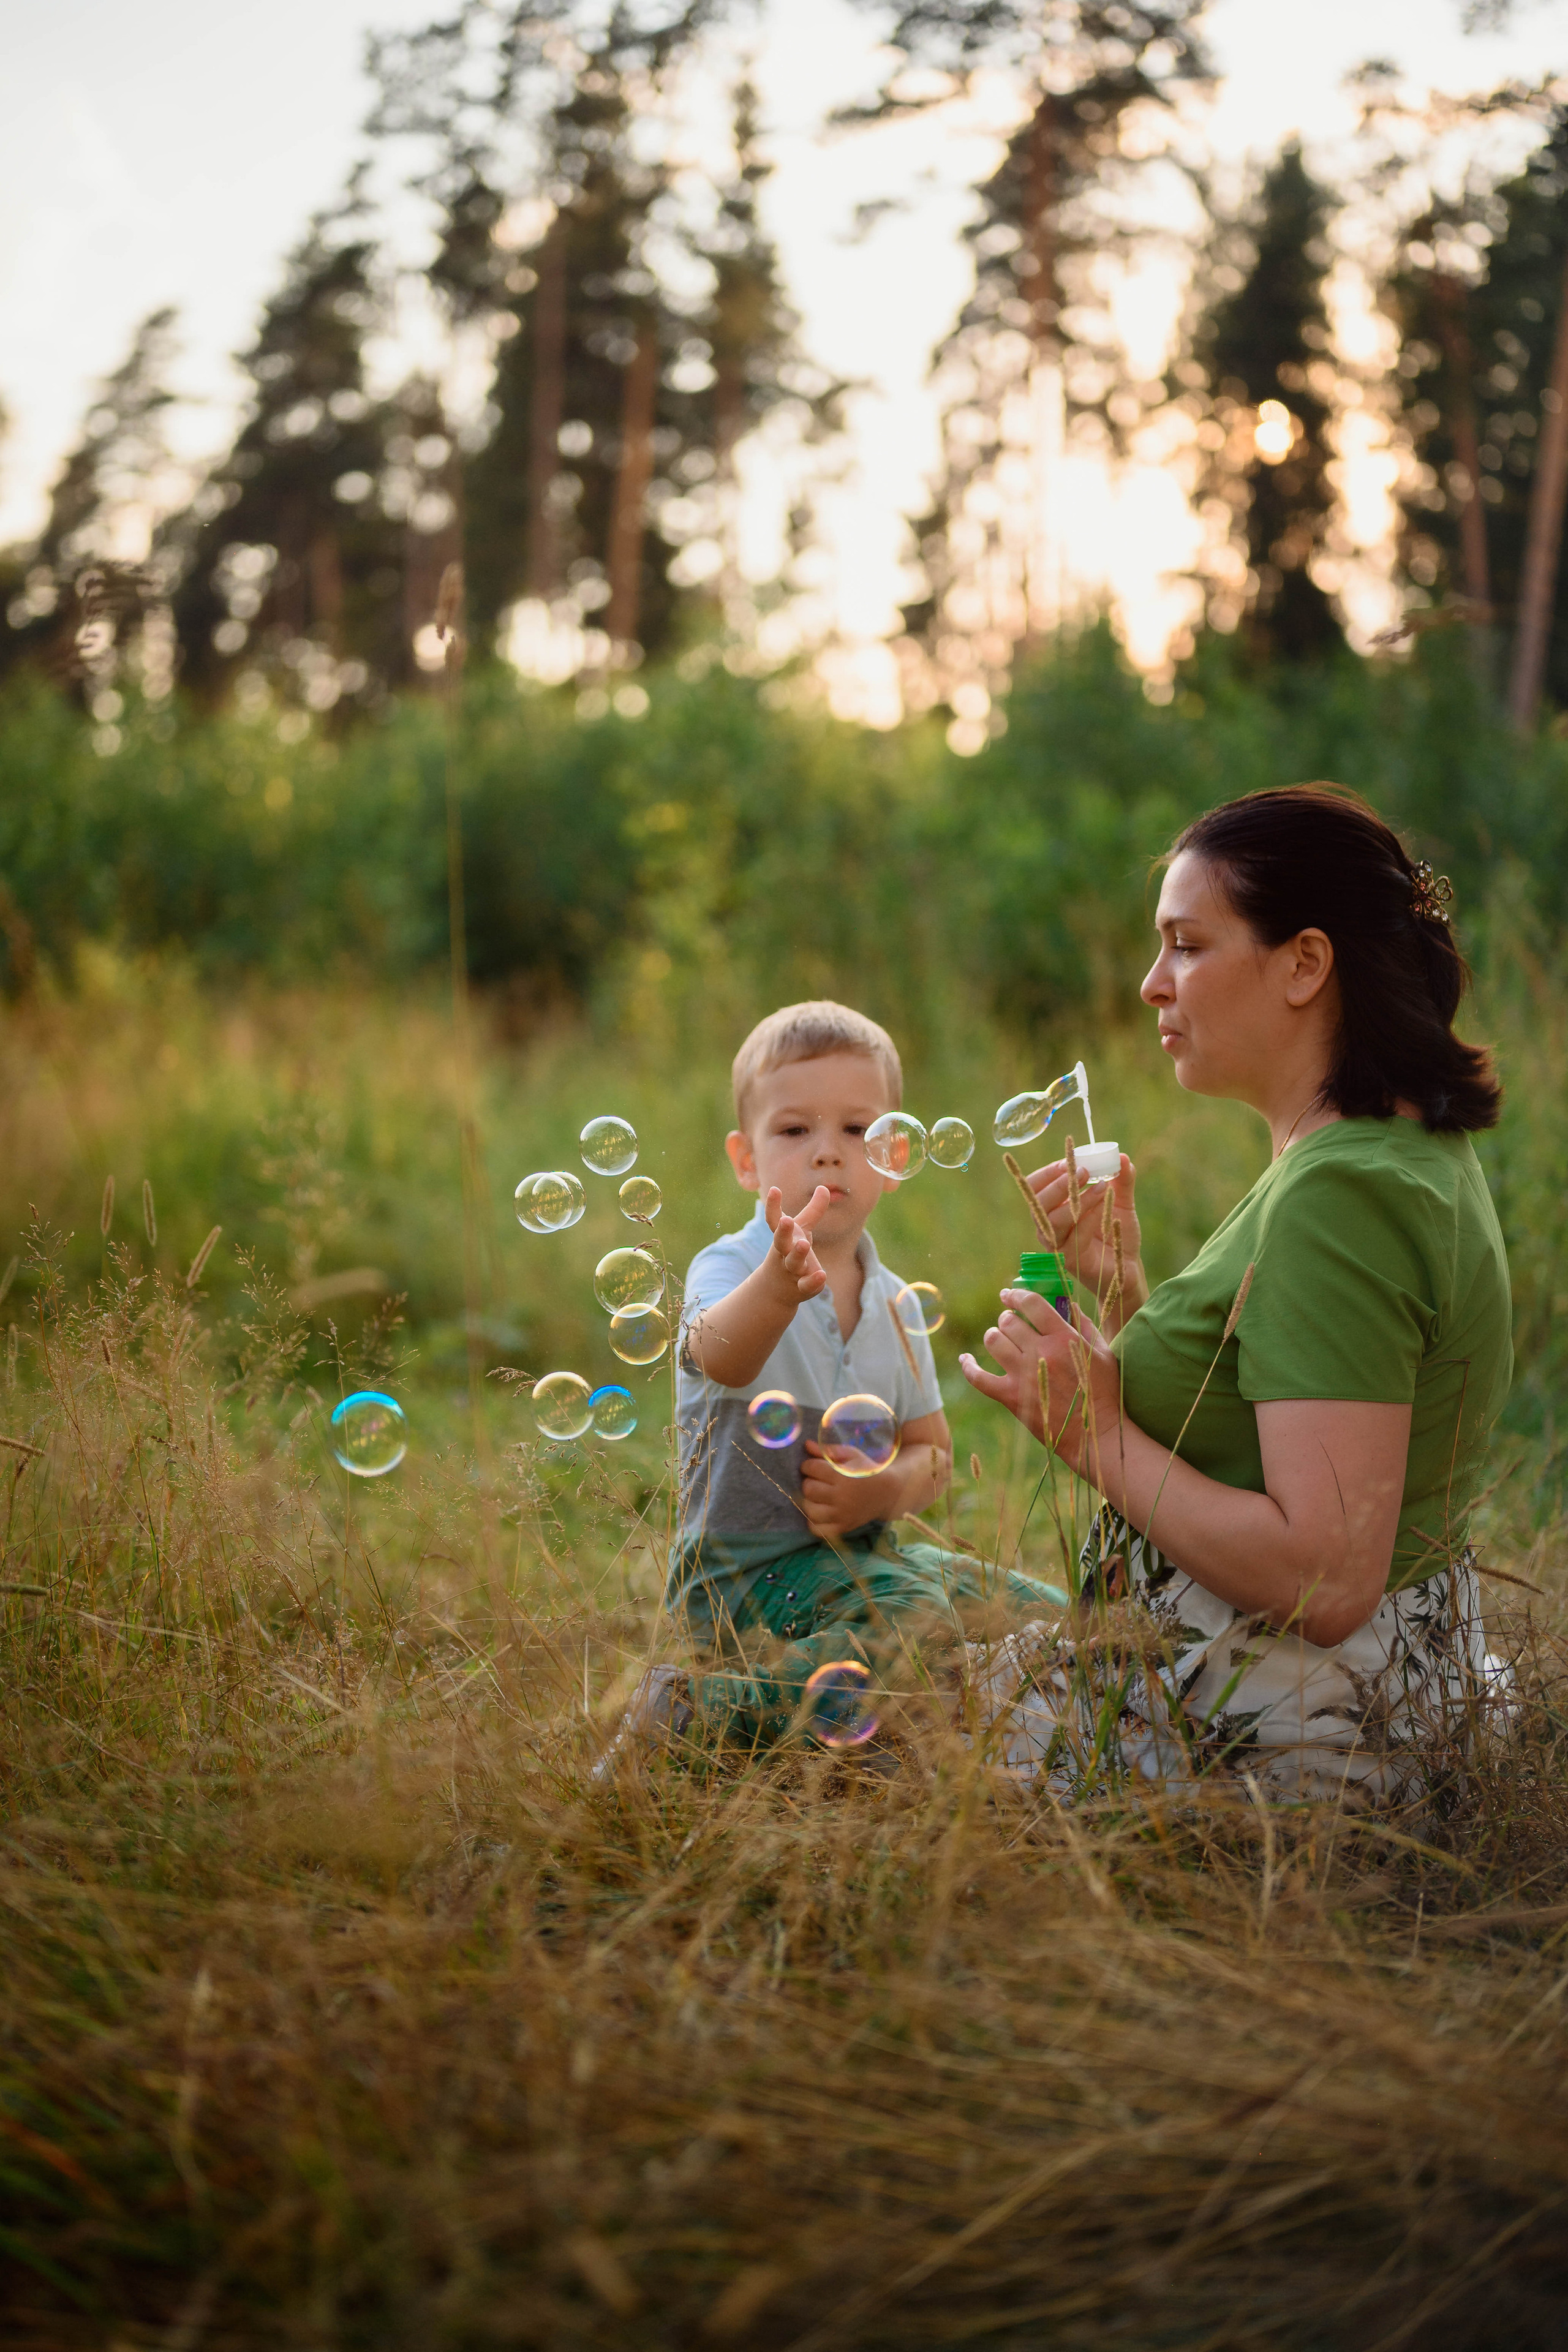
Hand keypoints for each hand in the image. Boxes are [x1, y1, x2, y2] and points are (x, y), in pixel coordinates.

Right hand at [764, 1184, 828, 1301]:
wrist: (776, 1289)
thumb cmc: (790, 1251)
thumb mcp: (802, 1230)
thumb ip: (813, 1210)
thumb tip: (824, 1187)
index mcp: (782, 1237)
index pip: (774, 1220)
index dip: (773, 1205)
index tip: (774, 1189)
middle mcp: (783, 1253)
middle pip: (780, 1242)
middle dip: (783, 1232)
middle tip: (786, 1221)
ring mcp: (791, 1270)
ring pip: (793, 1262)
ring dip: (797, 1254)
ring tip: (803, 1244)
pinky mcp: (802, 1287)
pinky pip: (806, 1285)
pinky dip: (812, 1281)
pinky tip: (821, 1275)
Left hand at [800, 1439, 888, 1539]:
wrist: (887, 1493)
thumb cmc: (866, 1470)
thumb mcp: (851, 1455)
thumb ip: (828, 1450)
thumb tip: (806, 1444)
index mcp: (843, 1476)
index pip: (812, 1468)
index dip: (807, 1465)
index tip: (811, 1466)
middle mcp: (842, 1497)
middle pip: (809, 1489)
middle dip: (808, 1482)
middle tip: (816, 1481)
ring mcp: (842, 1515)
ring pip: (810, 1509)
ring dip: (809, 1501)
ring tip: (818, 1496)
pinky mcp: (843, 1528)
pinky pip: (817, 1529)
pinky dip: (814, 1521)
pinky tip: (820, 1512)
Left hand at [959, 1290, 1122, 1477]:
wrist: (1095, 1434)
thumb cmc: (1104, 1392)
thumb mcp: (1102, 1352)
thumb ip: (1083, 1324)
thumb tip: (1067, 1302)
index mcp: (1065, 1338)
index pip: (1032, 1303)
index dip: (1016, 1295)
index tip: (1009, 1294)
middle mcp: (1042, 1353)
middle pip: (1009, 1321)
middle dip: (1007, 1318)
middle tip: (1011, 1323)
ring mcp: (1024, 1376)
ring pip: (993, 1341)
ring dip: (994, 1336)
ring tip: (1000, 1340)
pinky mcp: (1011, 1398)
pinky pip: (978, 1377)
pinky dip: (968, 1366)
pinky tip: (966, 1359)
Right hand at [1024, 1152, 1144, 1322]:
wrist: (1128, 1265)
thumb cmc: (1116, 1233)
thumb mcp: (1121, 1202)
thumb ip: (1121, 1181)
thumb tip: (1122, 1158)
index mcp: (1054, 1208)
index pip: (1036, 1187)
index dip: (1049, 1172)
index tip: (1070, 1160)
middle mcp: (1050, 1226)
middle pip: (1037, 1203)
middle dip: (1059, 1184)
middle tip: (1084, 1171)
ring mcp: (1058, 1244)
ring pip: (1052, 1219)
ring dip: (1077, 1198)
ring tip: (1102, 1186)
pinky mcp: (1069, 1259)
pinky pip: (1074, 1235)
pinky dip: (1090, 1216)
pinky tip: (1106, 1206)